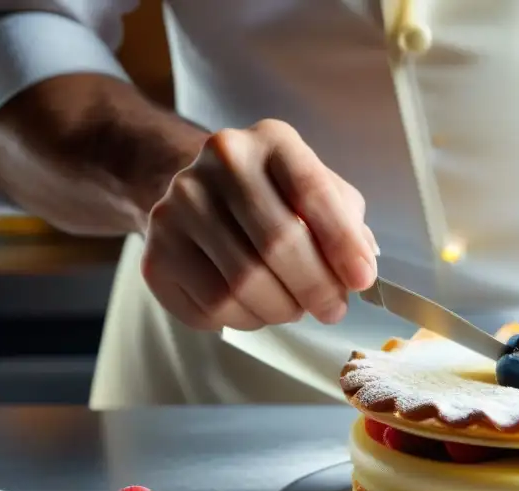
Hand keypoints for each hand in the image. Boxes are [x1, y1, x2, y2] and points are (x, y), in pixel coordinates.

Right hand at [141, 119, 376, 330]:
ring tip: (294, 306)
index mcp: (272, 142)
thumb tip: (360, 268)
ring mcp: (178, 205)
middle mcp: (220, 163)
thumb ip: (347, 225)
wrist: (201, 196)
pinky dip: (247, 320)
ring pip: (242, 284)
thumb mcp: (320, 193)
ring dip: (282, 309)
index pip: (313, 191)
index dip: (342, 243)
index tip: (362, 280)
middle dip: (316, 288)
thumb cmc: (275, 199)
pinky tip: (257, 308)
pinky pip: (211, 307)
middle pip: (277, 242)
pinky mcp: (156, 252)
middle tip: (333, 309)